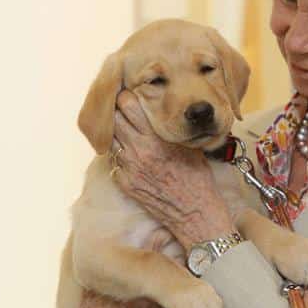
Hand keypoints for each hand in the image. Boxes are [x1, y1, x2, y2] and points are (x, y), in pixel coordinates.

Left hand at [111, 90, 235, 249]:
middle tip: (123, 108)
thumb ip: (171, 128)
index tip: (131, 95)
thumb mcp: (189, 145)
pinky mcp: (125, 183)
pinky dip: (119, 154)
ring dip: (116, 132)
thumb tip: (161, 112)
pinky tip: (130, 154)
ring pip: (110, 139)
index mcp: (156, 137)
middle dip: (118, 111)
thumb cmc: (197, 177)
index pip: (128, 105)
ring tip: (126, 130)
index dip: (127, 97)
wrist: (194, 212)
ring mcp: (129, 168)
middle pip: (114, 119)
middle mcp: (139, 150)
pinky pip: (114, 161)